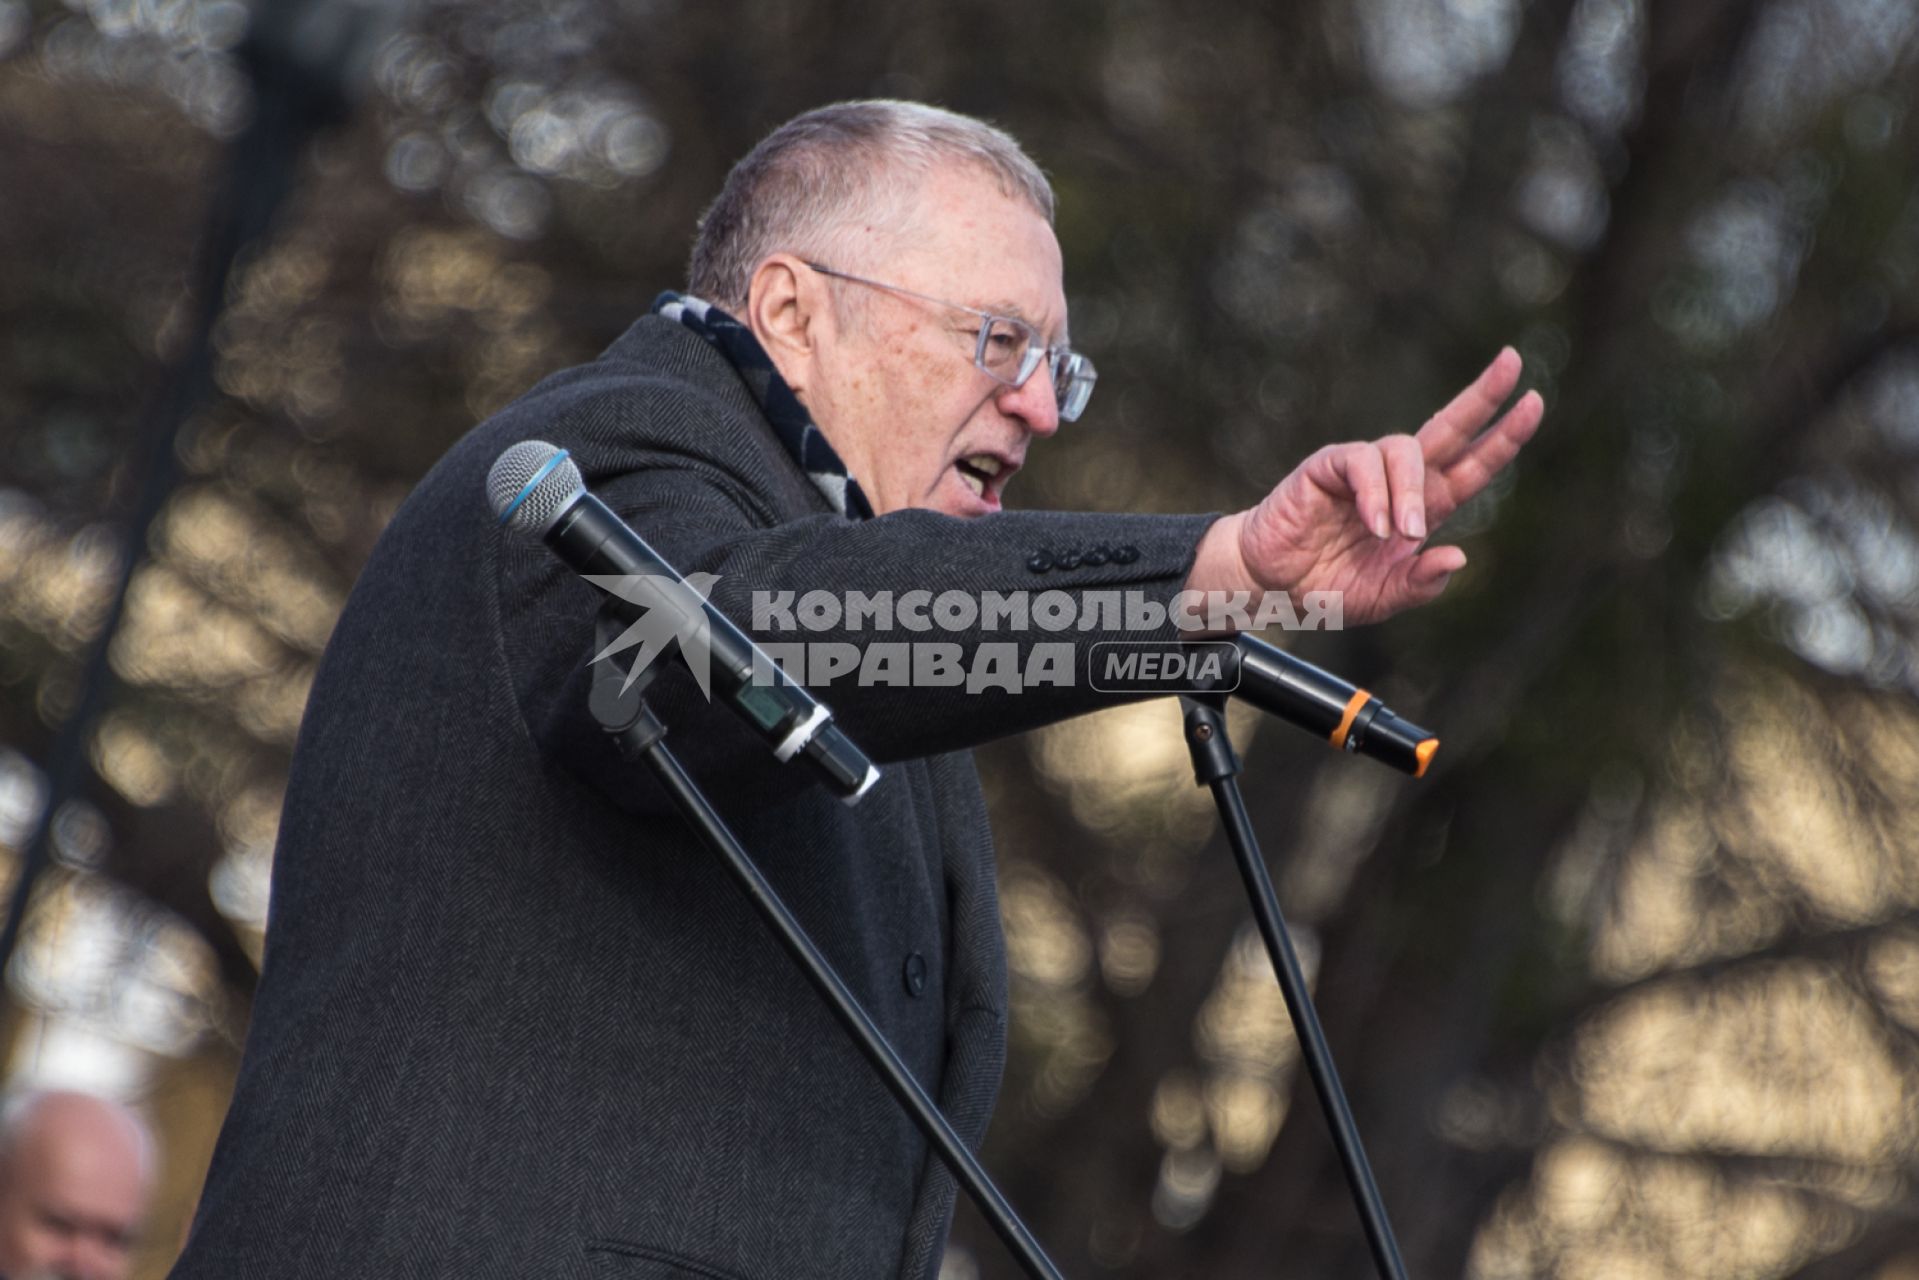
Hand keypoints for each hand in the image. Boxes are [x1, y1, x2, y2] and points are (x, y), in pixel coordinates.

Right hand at [1187, 347, 1543, 625]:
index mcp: (1424, 509)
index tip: (1534, 402)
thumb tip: (1458, 558)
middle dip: (1482, 396)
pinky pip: (1361, 464)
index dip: (1503, 438)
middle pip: (1448, 428)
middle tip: (1514, 363)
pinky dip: (1374, 493)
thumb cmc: (1327, 587)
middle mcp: (1399, 481)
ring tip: (1401, 535)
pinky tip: (1374, 523)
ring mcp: (1363, 470)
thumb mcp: (1382, 599)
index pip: (1472, 466)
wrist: (1271, 586)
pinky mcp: (1328, 468)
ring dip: (1410, 492)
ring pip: (1405, 449)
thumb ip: (1419, 584)